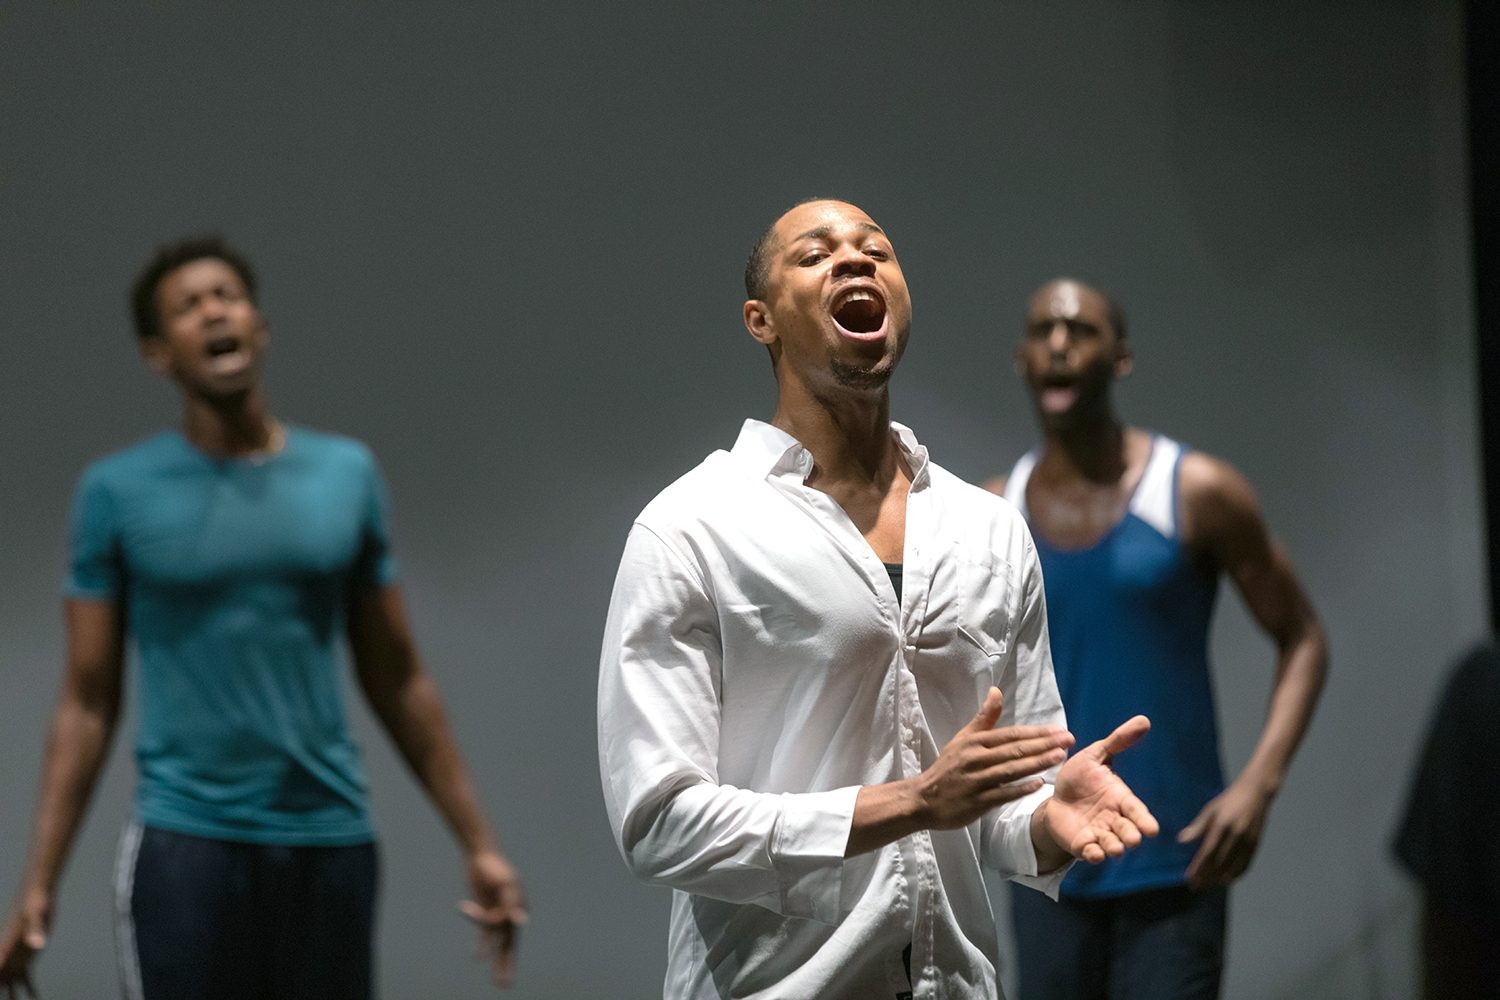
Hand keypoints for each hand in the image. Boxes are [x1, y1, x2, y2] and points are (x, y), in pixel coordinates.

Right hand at [0, 891, 49, 999]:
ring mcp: (16, 957)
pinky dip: (29, 989)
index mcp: (6, 944)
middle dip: (0, 989)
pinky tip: (33, 997)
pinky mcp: (27, 957)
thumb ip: (37, 930)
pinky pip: (26, 978)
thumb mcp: (38, 914)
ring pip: (9, 983)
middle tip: (4, 999)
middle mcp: (7, 954)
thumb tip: (39, 945)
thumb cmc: (36, 902)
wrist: (37, 893)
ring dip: (10, 996)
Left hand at [457, 850, 526, 988]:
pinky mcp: (486, 913)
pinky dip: (481, 943)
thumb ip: (511, 901)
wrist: (481, 857)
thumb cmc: (495, 867)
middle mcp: (511, 913)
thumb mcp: (505, 881)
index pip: (511, 923)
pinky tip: (478, 956)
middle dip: (508, 964)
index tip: (499, 916)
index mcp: (520, 904)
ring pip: (498, 943)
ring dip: (497, 961)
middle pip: (510, 943)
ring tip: (499, 982)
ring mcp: (498, 914)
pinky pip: (484, 932)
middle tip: (506, 985)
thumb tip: (521, 920)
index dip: (503, 922)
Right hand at [917, 687, 1074, 829]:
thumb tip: (996, 690)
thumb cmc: (948, 767)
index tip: (1059, 730)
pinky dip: (1020, 789)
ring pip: (1011, 770)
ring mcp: (976, 780)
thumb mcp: (963, 738)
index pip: (1011, 734)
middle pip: (1015, 749)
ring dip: (1037, 763)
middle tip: (1069, 740)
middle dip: (1044, 744)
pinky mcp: (976, 802)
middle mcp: (976, 758)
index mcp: (975, 742)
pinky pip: (1001, 794)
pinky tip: (1039, 785)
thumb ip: (984, 718)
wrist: (924, 798)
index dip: (1036, 732)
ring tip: (1060, 757)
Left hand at [1042, 716, 1158, 863]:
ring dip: (1113, 848)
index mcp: (1120, 799)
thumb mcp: (1095, 756)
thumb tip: (1143, 720)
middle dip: (1130, 836)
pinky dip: (1093, 855)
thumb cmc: (1080, 778)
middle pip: (1128, 832)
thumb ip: (1118, 742)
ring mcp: (1099, 834)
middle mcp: (1114, 820)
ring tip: (1113, 848)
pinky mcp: (1083, 845)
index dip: (1144, 820)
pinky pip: (1091, 853)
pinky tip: (1093, 852)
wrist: (1055, 798)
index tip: (1152, 830)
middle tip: (1131, 839)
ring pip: (1112, 846)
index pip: (1137, 811)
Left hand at [1179, 778, 1272, 887]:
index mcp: (1222, 826)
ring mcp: (1247, 841)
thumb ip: (1198, 827)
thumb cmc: (1228, 801)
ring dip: (1219, 879)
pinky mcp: (1256, 844)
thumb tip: (1182, 841)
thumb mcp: (1210, 809)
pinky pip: (1246, 865)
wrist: (1255, 793)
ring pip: (1233, 867)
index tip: (1190, 878)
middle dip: (1207, 877)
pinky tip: (1226, 880)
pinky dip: (1236, 875)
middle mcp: (1236, 836)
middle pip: (1219, 863)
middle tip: (1196, 886)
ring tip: (1208, 885)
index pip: (1208, 852)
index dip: (1198, 867)